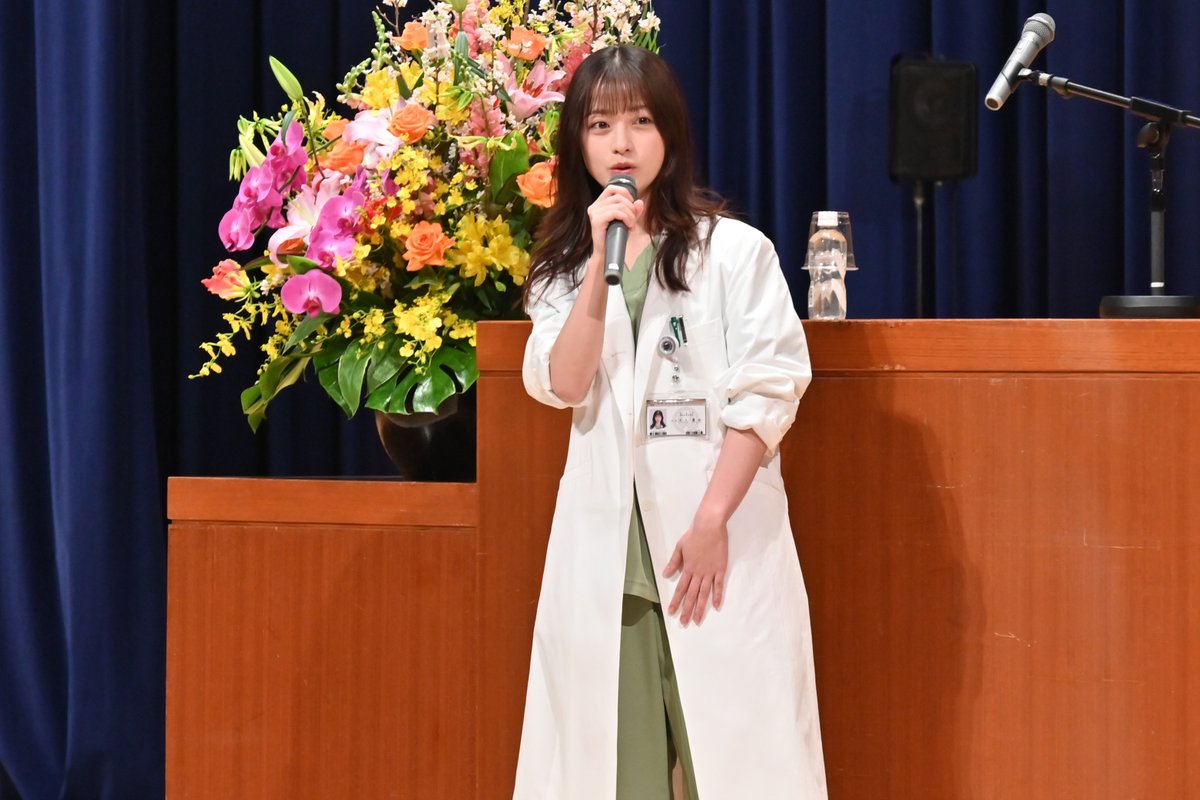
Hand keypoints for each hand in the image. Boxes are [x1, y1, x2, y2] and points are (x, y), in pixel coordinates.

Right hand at [586, 183, 643, 270]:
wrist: (606, 254)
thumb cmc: (615, 237)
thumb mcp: (627, 221)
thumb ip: (633, 211)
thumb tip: (640, 202)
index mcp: (598, 204)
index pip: (612, 188)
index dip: (625, 193)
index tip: (632, 206)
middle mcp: (594, 207)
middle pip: (618, 196)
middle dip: (630, 207)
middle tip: (633, 220)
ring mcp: (594, 213)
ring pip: (619, 205)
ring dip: (630, 215)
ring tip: (631, 225)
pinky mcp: (596, 220)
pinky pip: (616, 212)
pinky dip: (626, 218)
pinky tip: (628, 226)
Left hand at [663, 510, 727, 625]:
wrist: (710, 527)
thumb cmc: (694, 535)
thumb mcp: (680, 547)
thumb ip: (674, 562)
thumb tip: (665, 574)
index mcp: (688, 568)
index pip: (680, 588)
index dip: (676, 601)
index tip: (672, 612)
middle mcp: (698, 573)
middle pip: (691, 595)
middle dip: (687, 609)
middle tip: (684, 622)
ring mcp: (710, 572)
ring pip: (704, 593)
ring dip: (700, 607)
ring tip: (697, 620)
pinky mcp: (720, 569)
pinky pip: (719, 586)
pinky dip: (717, 596)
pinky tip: (716, 607)